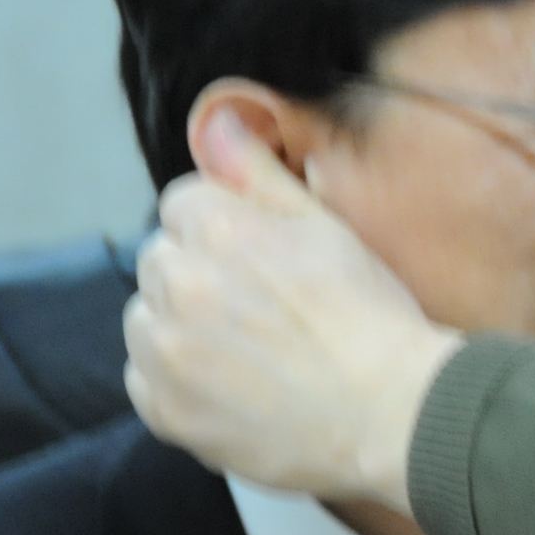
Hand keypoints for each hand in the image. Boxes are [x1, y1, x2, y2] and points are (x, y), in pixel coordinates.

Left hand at [123, 111, 461, 511]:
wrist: (390, 412)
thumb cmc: (369, 317)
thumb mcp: (325, 226)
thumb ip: (258, 172)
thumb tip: (218, 121)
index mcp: (217, 230)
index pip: (183, 205)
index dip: (223, 228)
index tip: (258, 258)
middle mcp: (180, 285)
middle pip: (161, 261)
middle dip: (198, 274)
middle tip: (257, 308)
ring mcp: (167, 352)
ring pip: (145, 321)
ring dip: (179, 327)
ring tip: (243, 351)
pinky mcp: (166, 411)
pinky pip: (143, 381)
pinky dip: (175, 383)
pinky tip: (230, 387)